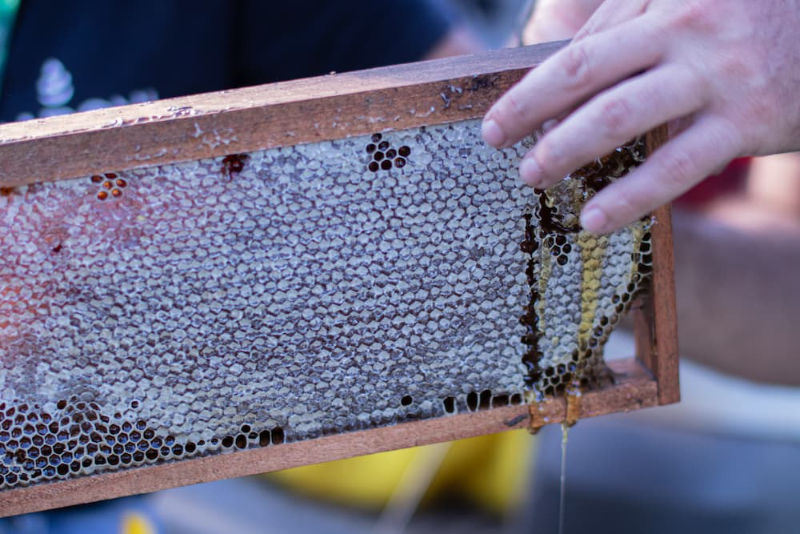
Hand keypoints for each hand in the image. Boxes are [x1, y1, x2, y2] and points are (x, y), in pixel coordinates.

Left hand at [484, 0, 799, 232]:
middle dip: (530, 108)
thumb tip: (565, 78)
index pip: (586, 45)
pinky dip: (629, 195)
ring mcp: (719, 73)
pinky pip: (676, 165)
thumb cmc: (754, 20)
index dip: (538, 84)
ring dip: (567, 150)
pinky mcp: (749, 120)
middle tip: (494, 138)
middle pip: (586, 71)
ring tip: (533, 177)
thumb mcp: (693, 7)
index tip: (504, 116)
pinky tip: (593, 219)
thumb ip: (632, 29)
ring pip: (622, 116)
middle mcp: (688, 26)